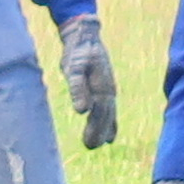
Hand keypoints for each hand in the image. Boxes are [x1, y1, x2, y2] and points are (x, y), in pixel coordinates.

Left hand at [58, 12, 118, 148]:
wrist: (86, 36)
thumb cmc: (77, 52)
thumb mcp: (74, 68)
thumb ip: (77, 89)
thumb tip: (82, 111)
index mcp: (102, 86)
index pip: (100, 112)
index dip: (96, 129)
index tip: (91, 144)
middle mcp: (109, 89)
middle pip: (105, 115)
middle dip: (99, 132)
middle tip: (91, 147)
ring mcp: (109, 88)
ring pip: (109, 112)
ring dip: (104, 128)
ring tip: (98, 144)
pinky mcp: (104, 86)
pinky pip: (109, 107)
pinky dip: (110, 121)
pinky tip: (109, 134)